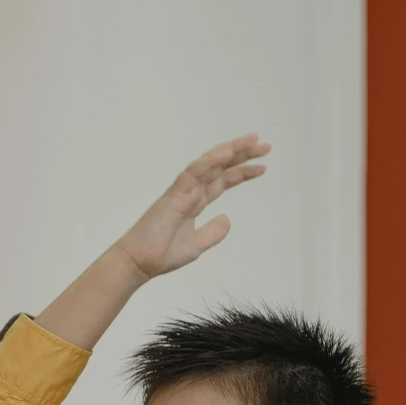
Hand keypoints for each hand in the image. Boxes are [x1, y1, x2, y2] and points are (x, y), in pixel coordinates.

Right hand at [112, 135, 269, 282]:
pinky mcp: (174, 194)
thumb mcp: (197, 245)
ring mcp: (182, 191)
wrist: (140, 262)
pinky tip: (226, 153)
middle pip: (221, 168)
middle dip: (242, 155)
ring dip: (231, 151)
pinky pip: (193, 173)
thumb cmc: (162, 254)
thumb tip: (228, 219)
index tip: (262, 167)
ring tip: (252, 142)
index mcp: (196, 202)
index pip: (223, 181)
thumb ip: (213, 232)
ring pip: (210, 164)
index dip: (242, 172)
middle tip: (265, 145)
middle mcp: (191, 192)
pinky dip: (209, 162)